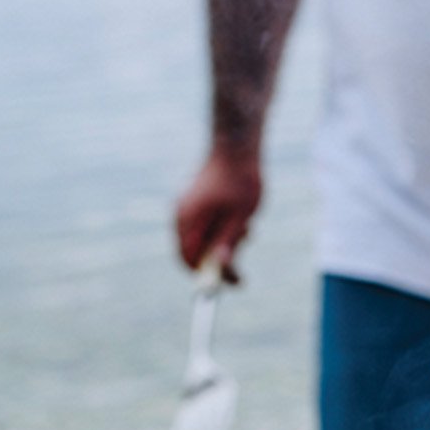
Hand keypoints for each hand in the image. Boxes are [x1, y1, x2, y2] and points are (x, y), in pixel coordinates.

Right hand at [175, 146, 261, 282]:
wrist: (237, 145)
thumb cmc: (241, 179)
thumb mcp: (240, 217)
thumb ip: (228, 243)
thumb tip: (221, 269)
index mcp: (189, 219)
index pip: (189, 260)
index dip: (208, 277)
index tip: (231, 284)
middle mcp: (182, 215)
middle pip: (194, 253)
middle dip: (219, 261)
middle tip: (243, 270)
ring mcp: (187, 208)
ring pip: (203, 241)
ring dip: (224, 244)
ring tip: (247, 230)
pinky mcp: (195, 203)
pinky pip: (205, 228)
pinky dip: (222, 231)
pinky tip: (242, 220)